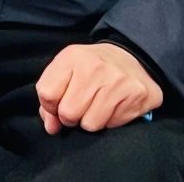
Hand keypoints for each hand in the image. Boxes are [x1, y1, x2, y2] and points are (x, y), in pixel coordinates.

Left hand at [36, 42, 162, 133]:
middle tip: (79, 106)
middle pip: (68, 113)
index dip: (49, 106)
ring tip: (96, 105)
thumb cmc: (92, 67)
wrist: (132, 59)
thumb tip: (51, 128)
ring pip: (90, 124)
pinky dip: (109, 121)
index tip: (58, 103)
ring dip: (90, 120)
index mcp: (72, 56)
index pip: (47, 93)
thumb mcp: (66, 70)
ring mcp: (117, 82)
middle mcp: (95, 67)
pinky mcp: (137, 96)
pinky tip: (113, 106)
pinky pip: (112, 125)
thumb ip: (51, 96)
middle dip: (70, 117)